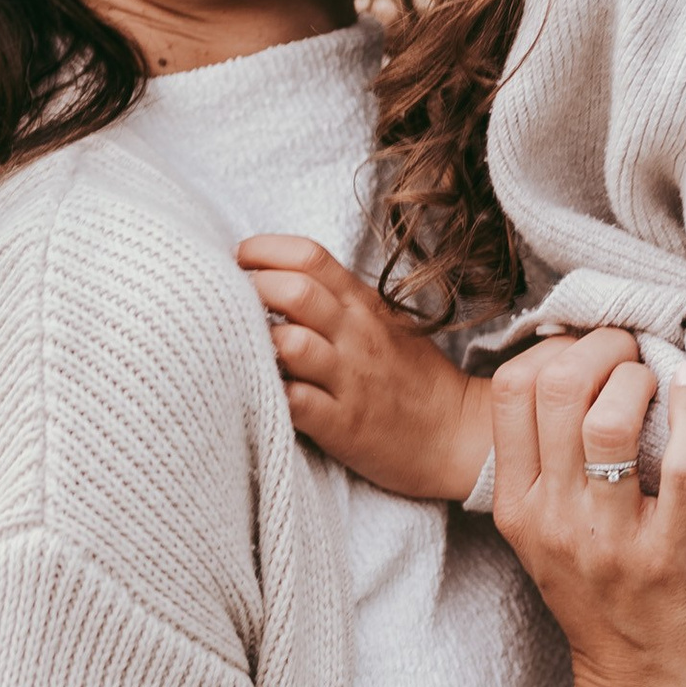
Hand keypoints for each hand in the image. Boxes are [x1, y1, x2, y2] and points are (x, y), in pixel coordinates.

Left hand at [236, 236, 491, 501]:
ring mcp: (351, 380)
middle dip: (250, 289)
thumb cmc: (412, 379)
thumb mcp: (383, 324)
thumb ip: (338, 300)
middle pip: (294, 291)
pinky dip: (268, 394)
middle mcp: (356, 336)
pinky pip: (295, 403)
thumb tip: (279, 279)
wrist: (460, 435)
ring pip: (290, 343)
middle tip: (225, 303)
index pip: (310, 256)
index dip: (264, 251)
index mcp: (363, 306)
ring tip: (238, 348)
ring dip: (256, 342)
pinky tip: (256, 392)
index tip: (238, 261)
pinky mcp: (343, 425)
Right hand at [486, 336, 685, 686]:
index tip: (590, 349)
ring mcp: (611, 540)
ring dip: (640, 377)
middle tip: (630, 351)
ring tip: (658, 380)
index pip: (511, 391)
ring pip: (610, 419)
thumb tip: (570, 375)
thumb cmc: (608, 610)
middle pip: (555, 389)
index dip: (555, 348)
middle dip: (600, 347)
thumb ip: (545, 470)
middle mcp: (555, 520)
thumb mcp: (547, 540)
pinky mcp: (672, 555)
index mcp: (519, 509)